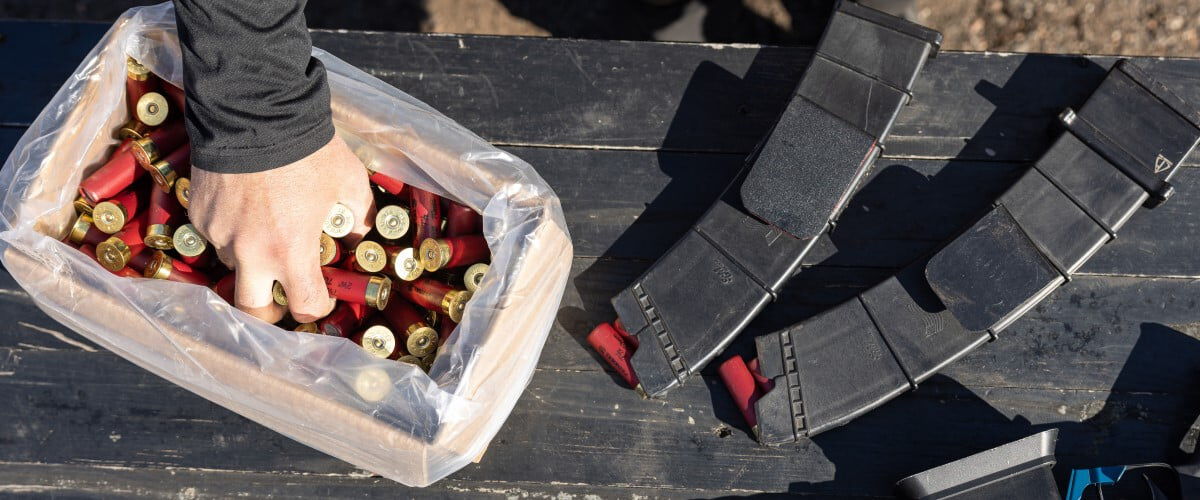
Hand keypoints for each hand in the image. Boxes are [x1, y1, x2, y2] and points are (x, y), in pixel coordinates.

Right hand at [189, 135, 374, 322]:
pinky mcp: (199, 215)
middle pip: (252, 310)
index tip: (323, 297)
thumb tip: (358, 232)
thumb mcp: (349, 181)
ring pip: (233, 266)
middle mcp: (250, 252)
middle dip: (269, 312)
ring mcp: (219, 234)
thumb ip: (359, 214)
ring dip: (250, 261)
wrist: (253, 111)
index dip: (319, 308)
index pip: (305, 306)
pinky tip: (245, 206)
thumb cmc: (307, 149)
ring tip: (266, 230)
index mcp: (291, 251)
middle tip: (280, 297)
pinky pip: (215, 235)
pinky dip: (231, 230)